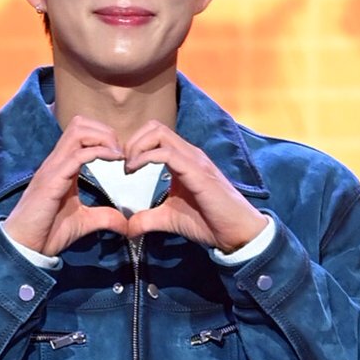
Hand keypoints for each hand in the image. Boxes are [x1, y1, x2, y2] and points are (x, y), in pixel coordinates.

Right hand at [2, 116, 130, 257]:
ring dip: (102, 137)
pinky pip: (77, 155)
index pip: (82, 134)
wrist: (25, 246)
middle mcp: (56, 162)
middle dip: (105, 131)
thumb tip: (125, 223)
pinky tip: (113, 160)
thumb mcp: (83, 222)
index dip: (104, 137)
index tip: (122, 155)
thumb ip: (104, 217)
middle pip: (80, 124)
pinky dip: (98, 152)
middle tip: (122, 151)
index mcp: (63, 167)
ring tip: (118, 154)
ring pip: (77, 132)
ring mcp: (53, 168)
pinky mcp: (52, 180)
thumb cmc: (47, 232)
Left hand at [122, 121, 269, 251]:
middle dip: (132, 141)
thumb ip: (148, 219)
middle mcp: (189, 154)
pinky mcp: (197, 172)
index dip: (134, 145)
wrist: (235, 232)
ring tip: (128, 168)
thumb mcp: (169, 219)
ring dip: (137, 147)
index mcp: (183, 160)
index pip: (155, 135)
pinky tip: (136, 171)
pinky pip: (167, 154)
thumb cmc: (208, 222)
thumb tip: (127, 227)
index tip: (124, 167)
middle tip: (124, 165)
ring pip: (159, 134)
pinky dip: (146, 158)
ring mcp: (194, 160)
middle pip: (155, 127)